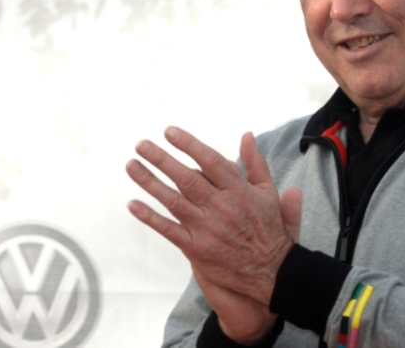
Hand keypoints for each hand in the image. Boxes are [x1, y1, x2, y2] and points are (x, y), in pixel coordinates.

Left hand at [126, 129, 297, 335]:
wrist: (273, 273)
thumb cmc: (269, 229)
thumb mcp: (268, 193)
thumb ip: (256, 164)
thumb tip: (247, 135)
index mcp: (238, 191)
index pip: (210, 161)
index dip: (189, 145)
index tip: (168, 131)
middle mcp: (221, 207)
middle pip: (187, 178)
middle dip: (162, 160)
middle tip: (141, 145)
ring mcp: (207, 228)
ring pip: (173, 200)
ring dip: (150, 182)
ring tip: (131, 165)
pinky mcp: (197, 248)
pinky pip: (169, 229)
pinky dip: (150, 217)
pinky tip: (133, 204)